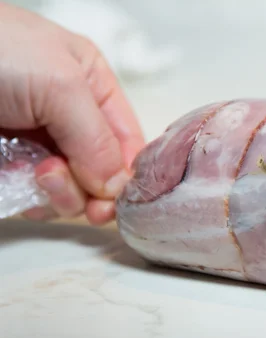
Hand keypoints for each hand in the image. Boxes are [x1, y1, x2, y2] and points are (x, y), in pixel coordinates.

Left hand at [0, 3, 144, 224]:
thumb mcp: (62, 84)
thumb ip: (98, 138)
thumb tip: (116, 187)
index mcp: (92, 86)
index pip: (128, 140)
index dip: (127, 173)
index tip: (116, 199)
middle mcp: (70, 118)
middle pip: (101, 173)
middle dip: (88, 185)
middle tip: (64, 181)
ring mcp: (38, 143)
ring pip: (70, 191)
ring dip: (58, 193)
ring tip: (35, 173)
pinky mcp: (9, 165)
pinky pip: (34, 197)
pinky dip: (30, 199)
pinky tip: (17, 181)